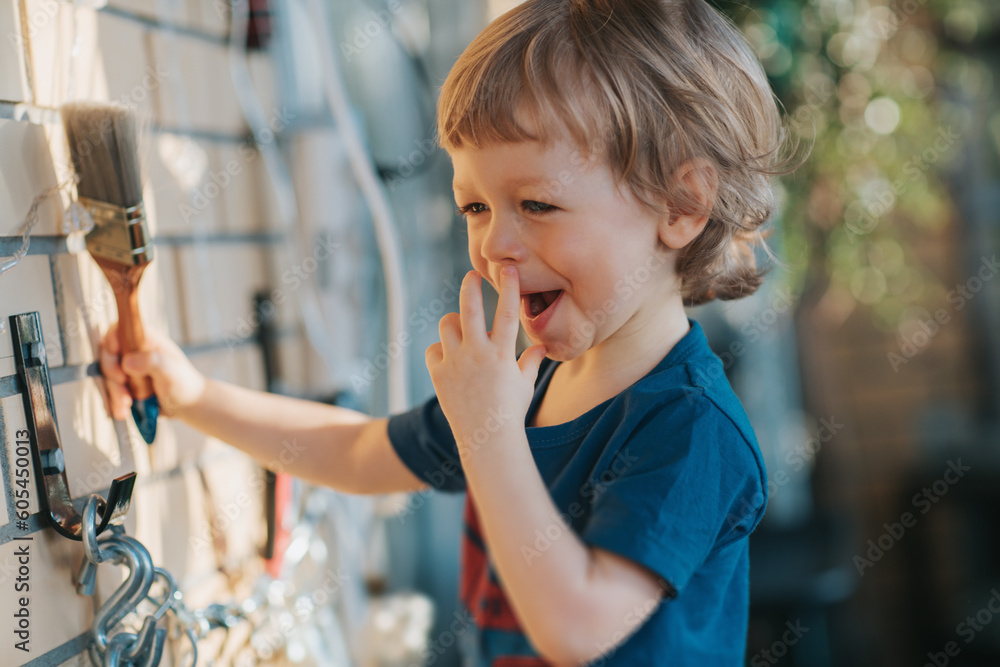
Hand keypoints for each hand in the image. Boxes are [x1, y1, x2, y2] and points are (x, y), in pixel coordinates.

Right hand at [98, 324, 205, 419]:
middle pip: (109, 353)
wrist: (186, 405)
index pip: (122, 328)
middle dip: (111, 371)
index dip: (113, 337)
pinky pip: (111, 392)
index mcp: (147, 340)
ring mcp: (127, 369)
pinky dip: (114, 402)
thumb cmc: (184, 383)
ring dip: (114, 392)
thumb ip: (152, 362)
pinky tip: (123, 411)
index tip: (114, 351)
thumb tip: (127, 362)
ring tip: (127, 404)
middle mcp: (134, 352)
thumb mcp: (171, 371)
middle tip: (122, 383)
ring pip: (108, 376)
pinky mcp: (124, 386)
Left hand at [425, 266, 547, 452]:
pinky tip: (449, 359)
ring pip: (447, 325)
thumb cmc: (510, 412)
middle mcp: (477, 354)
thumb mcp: (524, 385)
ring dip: (454, 323)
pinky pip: (434, 350)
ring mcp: (455, 363)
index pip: (507, 312)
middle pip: (470, 308)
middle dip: (470, 287)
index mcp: (501, 354)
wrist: (486, 439)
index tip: (508, 269)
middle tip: (472, 276)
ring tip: (460, 330)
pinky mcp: (439, 375)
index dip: (508, 287)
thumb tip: (541, 347)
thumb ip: (531, 361)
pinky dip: (441, 351)